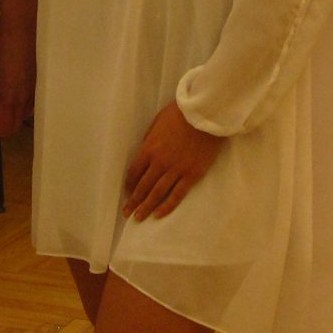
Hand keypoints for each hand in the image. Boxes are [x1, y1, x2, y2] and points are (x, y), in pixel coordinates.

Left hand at [0, 21, 35, 135]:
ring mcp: (34, 86)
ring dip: (12, 108)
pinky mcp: (39, 76)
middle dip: (2, 119)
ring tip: (0, 92)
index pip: (3, 129)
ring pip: (24, 111)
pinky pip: (31, 97)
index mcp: (9, 97)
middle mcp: (25, 96)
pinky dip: (21, 96)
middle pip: (14, 124)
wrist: (19, 20)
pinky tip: (12, 81)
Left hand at [121, 100, 223, 219]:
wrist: (206, 114)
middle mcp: (159, 163)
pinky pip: (177, 194)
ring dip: (146, 207)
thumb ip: (149, 139)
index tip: (127, 193)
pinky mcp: (192, 174)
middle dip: (133, 201)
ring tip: (138, 218)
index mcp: (148, 148)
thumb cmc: (181, 114)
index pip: (134, 172)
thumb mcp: (157, 122)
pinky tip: (158, 214)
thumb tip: (144, 154)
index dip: (129, 185)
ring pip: (157, 193)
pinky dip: (166, 206)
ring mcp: (176, 170)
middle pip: (143, 186)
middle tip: (127, 213)